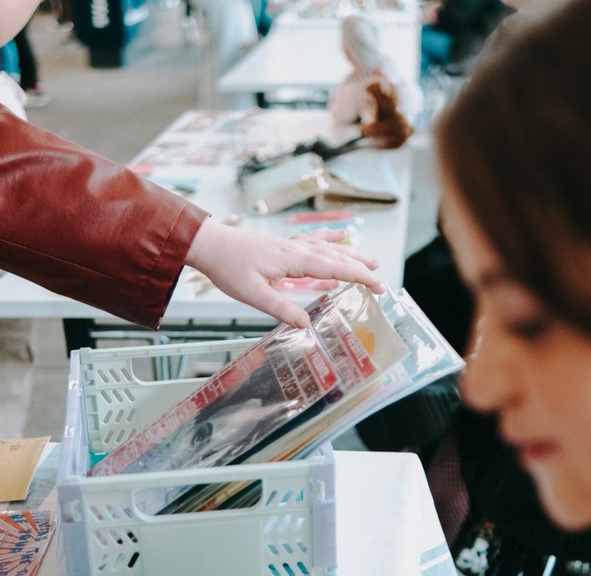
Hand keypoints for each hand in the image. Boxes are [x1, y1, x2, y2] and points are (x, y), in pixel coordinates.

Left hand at [185, 221, 381, 326]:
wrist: (210, 244)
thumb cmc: (228, 268)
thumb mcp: (253, 294)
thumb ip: (281, 309)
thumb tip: (307, 324)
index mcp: (293, 260)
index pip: (335, 268)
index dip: (359, 277)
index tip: (378, 286)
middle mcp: (296, 250)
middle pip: (337, 257)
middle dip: (361, 269)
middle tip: (381, 282)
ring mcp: (291, 245)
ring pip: (329, 248)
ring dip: (351, 255)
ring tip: (371, 261)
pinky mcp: (284, 245)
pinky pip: (314, 241)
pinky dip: (330, 239)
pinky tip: (339, 237)